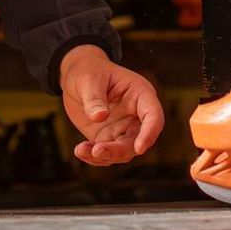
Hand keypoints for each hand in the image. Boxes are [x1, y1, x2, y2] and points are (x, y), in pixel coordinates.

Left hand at [58, 45, 164, 165]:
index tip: (139, 148)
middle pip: (137, 140)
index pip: (153, 116)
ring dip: (105, 156)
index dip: (150, 132)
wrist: (77, 77)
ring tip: (81, 150)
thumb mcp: (89, 79)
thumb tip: (99, 116)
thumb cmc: (89, 71)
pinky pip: (106, 154)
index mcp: (140, 95)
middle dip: (120, 150)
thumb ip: (94, 98)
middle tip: (97, 150)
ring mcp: (123, 129)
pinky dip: (94, 158)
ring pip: (123, 151)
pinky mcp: (108, 138)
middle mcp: (136, 115)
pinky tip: (80, 150)